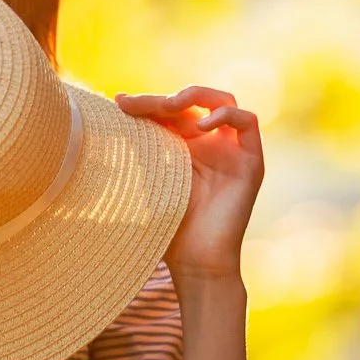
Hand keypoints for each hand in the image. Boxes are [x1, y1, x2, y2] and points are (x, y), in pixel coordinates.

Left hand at [115, 86, 262, 283]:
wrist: (196, 263)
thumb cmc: (167, 230)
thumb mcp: (148, 181)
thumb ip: (139, 150)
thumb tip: (107, 120)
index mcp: (184, 148)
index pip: (168, 111)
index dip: (145, 102)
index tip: (118, 102)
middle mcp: (210, 145)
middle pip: (193, 101)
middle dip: (164, 97)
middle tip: (138, 104)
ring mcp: (232, 151)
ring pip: (224, 101)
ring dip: (197, 95)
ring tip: (172, 106)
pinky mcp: (251, 163)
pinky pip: (248, 122)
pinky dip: (225, 115)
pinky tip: (200, 127)